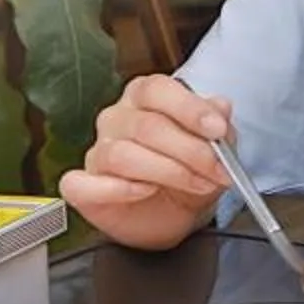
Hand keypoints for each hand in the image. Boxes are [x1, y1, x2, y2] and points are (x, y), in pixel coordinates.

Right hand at [60, 75, 231, 250]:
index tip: (218, 129)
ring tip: (196, 184)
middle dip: (190, 150)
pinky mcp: (83, 187)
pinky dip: (117, 189)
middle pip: (146, 126)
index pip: (158, 89)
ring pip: (122, 155)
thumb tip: (221, 107)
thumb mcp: (216, 147)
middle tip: (217, 169)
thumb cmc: (189, 171)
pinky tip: (144, 190)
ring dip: (167, 172)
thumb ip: (219, 125)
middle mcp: (116, 119)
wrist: (174, 214)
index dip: (189, 108)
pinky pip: (84, 183)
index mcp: (145, 97)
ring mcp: (97, 152)